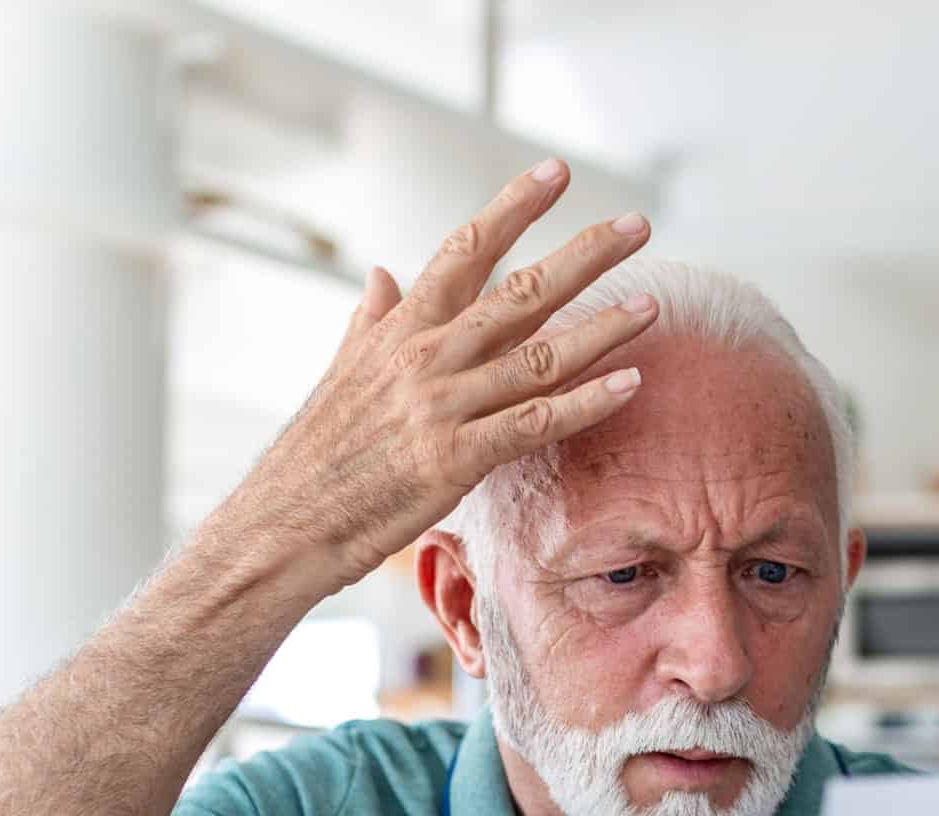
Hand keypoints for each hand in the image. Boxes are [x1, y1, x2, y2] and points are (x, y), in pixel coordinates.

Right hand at [227, 157, 658, 591]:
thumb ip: (372, 320)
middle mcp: (426, 356)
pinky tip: (629, 385)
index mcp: (401, 328)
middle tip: (638, 225)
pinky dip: (586, 403)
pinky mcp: (456, 458)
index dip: (514, 207)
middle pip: (519, 291)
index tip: (556, 172)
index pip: (465, 249)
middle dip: (584, 254)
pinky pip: (535, 423)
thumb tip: (381, 273)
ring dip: (603, 328)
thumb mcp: (342, 372)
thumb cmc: (318, 453)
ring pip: (540, 355)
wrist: (285, 521)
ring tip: (653, 304)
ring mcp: (442, 405)